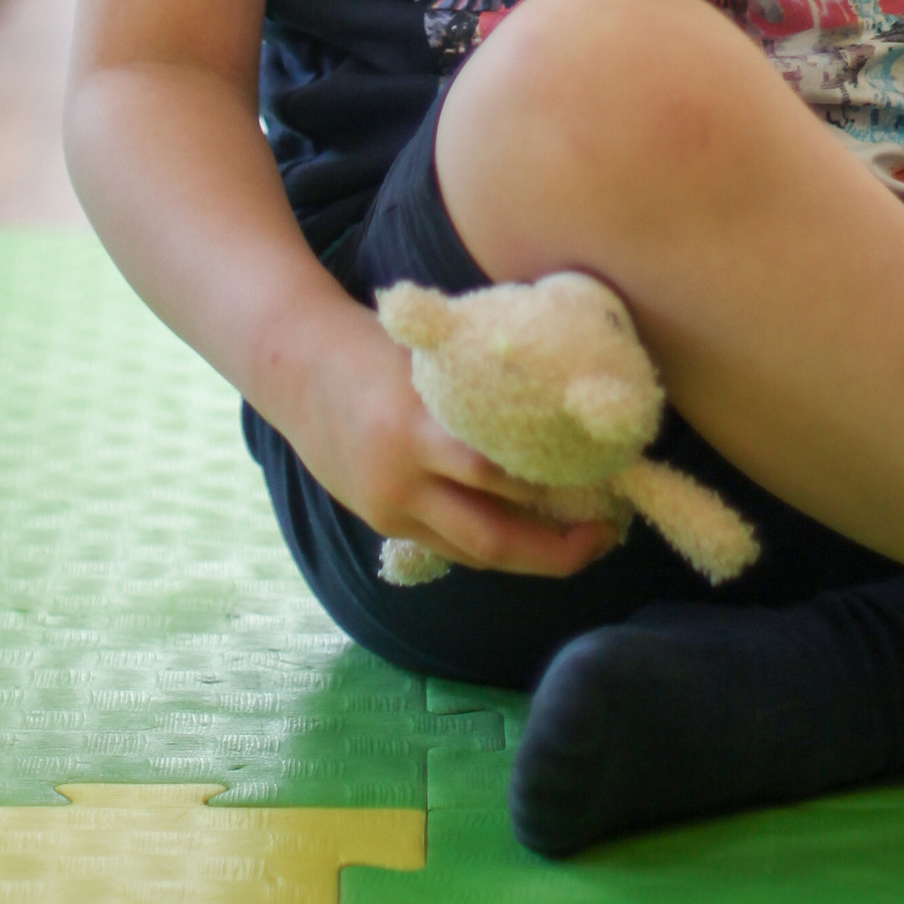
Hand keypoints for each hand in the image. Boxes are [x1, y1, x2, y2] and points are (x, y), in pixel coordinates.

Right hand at [297, 309, 616, 577]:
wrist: (296, 369)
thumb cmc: (377, 347)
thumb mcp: (431, 356)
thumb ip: (482, 386)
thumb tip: (562, 393)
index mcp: (420, 425)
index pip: (497, 472)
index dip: (553, 483)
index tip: (605, 475)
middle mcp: (406, 477)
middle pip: (492, 535)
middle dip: (556, 548)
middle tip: (607, 533)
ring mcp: (392, 507)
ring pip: (473, 554)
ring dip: (531, 557)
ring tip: (582, 544)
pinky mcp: (383, 521)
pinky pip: (448, 547)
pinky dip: (491, 545)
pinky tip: (529, 536)